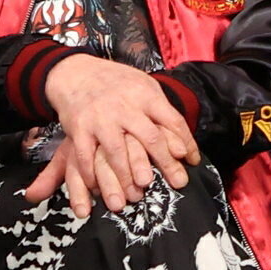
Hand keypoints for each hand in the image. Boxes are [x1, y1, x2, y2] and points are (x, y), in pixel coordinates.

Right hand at [23, 56, 198, 218]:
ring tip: (137, 196)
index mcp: (145, 95)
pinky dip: (92, 176)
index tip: (193, 162)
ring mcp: (101, 118)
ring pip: (118, 152)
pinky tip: (99, 190)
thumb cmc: (117, 84)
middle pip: (150, 138)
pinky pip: (86, 157)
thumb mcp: (145, 87)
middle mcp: (125, 106)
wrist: (77, 72)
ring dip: (127, 177)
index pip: (172, 120)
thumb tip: (182, 145)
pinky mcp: (79, 128)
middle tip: (178, 183)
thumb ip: (162, 112)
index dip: (186, 143)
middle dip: (166, 163)